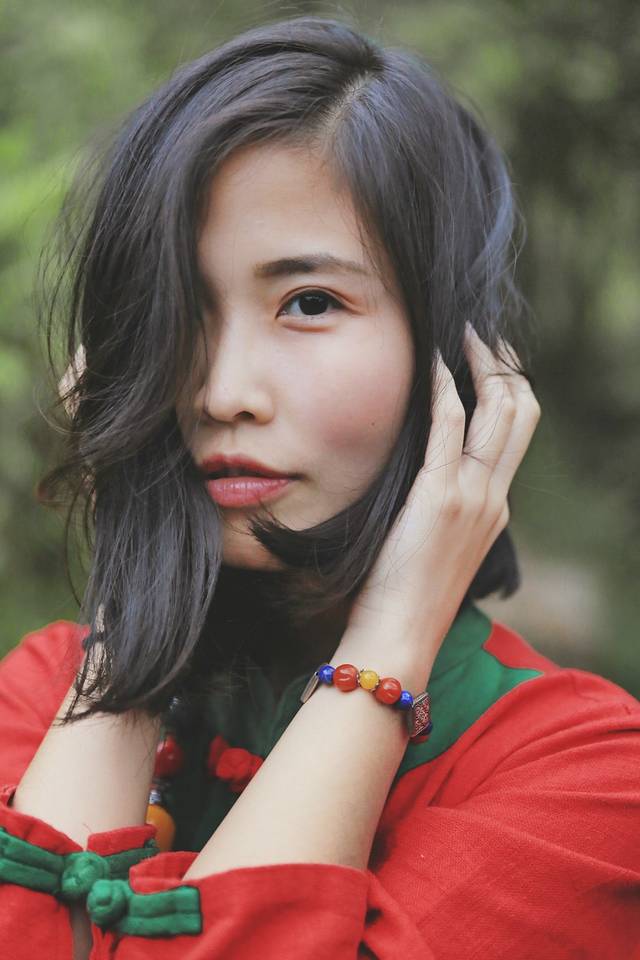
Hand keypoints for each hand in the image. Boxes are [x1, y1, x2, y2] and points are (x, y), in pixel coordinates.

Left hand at [343, 323, 540, 665]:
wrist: (399, 635)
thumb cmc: (404, 597)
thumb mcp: (438, 548)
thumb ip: (444, 510)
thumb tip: (425, 478)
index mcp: (494, 509)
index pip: (517, 434)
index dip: (510, 390)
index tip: (490, 362)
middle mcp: (494, 497)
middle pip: (521, 412)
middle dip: (505, 365)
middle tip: (480, 335)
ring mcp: (473, 495)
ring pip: (497, 410)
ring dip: (481, 363)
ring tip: (459, 334)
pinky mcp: (441, 495)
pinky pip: (450, 423)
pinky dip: (444, 384)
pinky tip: (431, 360)